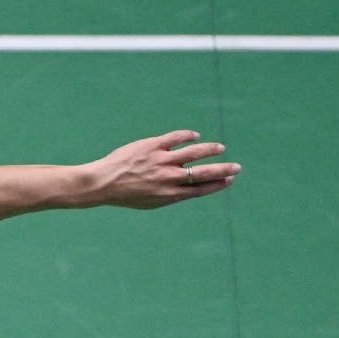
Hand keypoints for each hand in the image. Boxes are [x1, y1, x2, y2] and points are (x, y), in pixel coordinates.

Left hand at [84, 130, 239, 207]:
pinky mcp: (152, 146)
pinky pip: (175, 138)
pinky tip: (195, 136)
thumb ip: (171, 193)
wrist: (102, 183)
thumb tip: (190, 186)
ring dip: (210, 150)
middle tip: (236, 167)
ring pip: (194, 152)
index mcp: (170, 194)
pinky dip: (188, 136)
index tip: (229, 180)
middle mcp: (168, 178)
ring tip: (220, 149)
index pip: (201, 189)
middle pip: (203, 173)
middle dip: (223, 170)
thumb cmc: (126, 194)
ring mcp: (161, 161)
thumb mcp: (151, 201)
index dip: (217, 184)